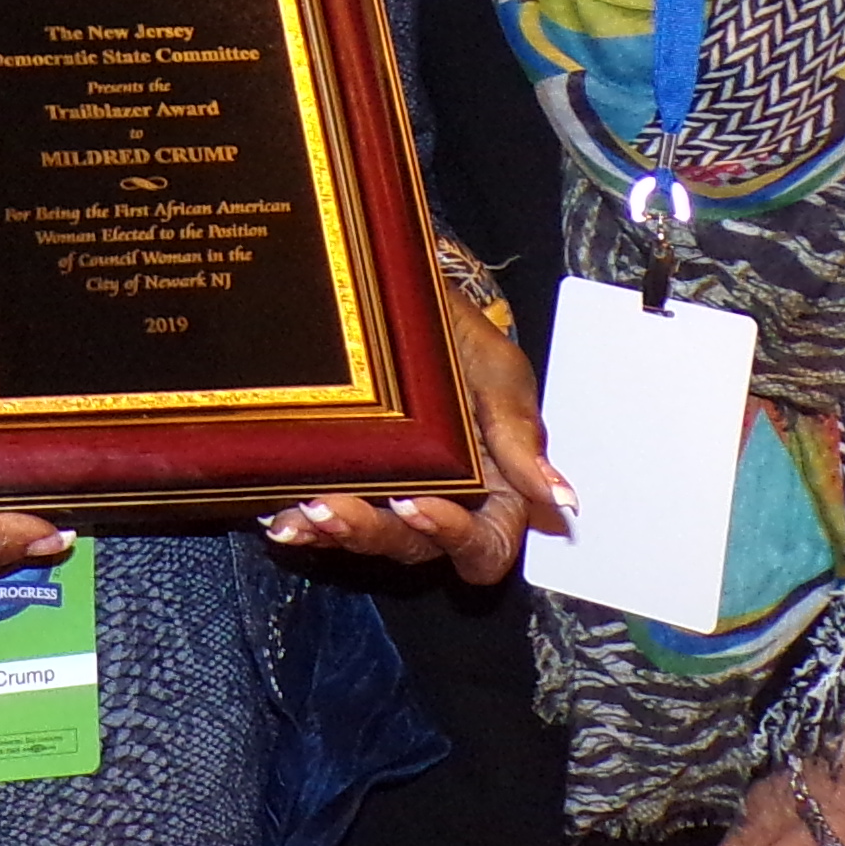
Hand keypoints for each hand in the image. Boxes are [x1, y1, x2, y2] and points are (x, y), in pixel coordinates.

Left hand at [260, 288, 567, 581]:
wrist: (400, 296)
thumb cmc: (462, 337)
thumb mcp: (498, 376)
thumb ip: (522, 439)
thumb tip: (563, 501)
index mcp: (495, 490)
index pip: (485, 548)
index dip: (455, 540)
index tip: (420, 506)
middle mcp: (444, 502)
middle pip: (415, 549)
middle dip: (372, 532)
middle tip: (334, 505)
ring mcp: (392, 495)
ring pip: (366, 539)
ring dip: (333, 532)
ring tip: (302, 511)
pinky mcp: (350, 482)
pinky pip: (328, 520)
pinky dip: (304, 522)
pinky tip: (281, 515)